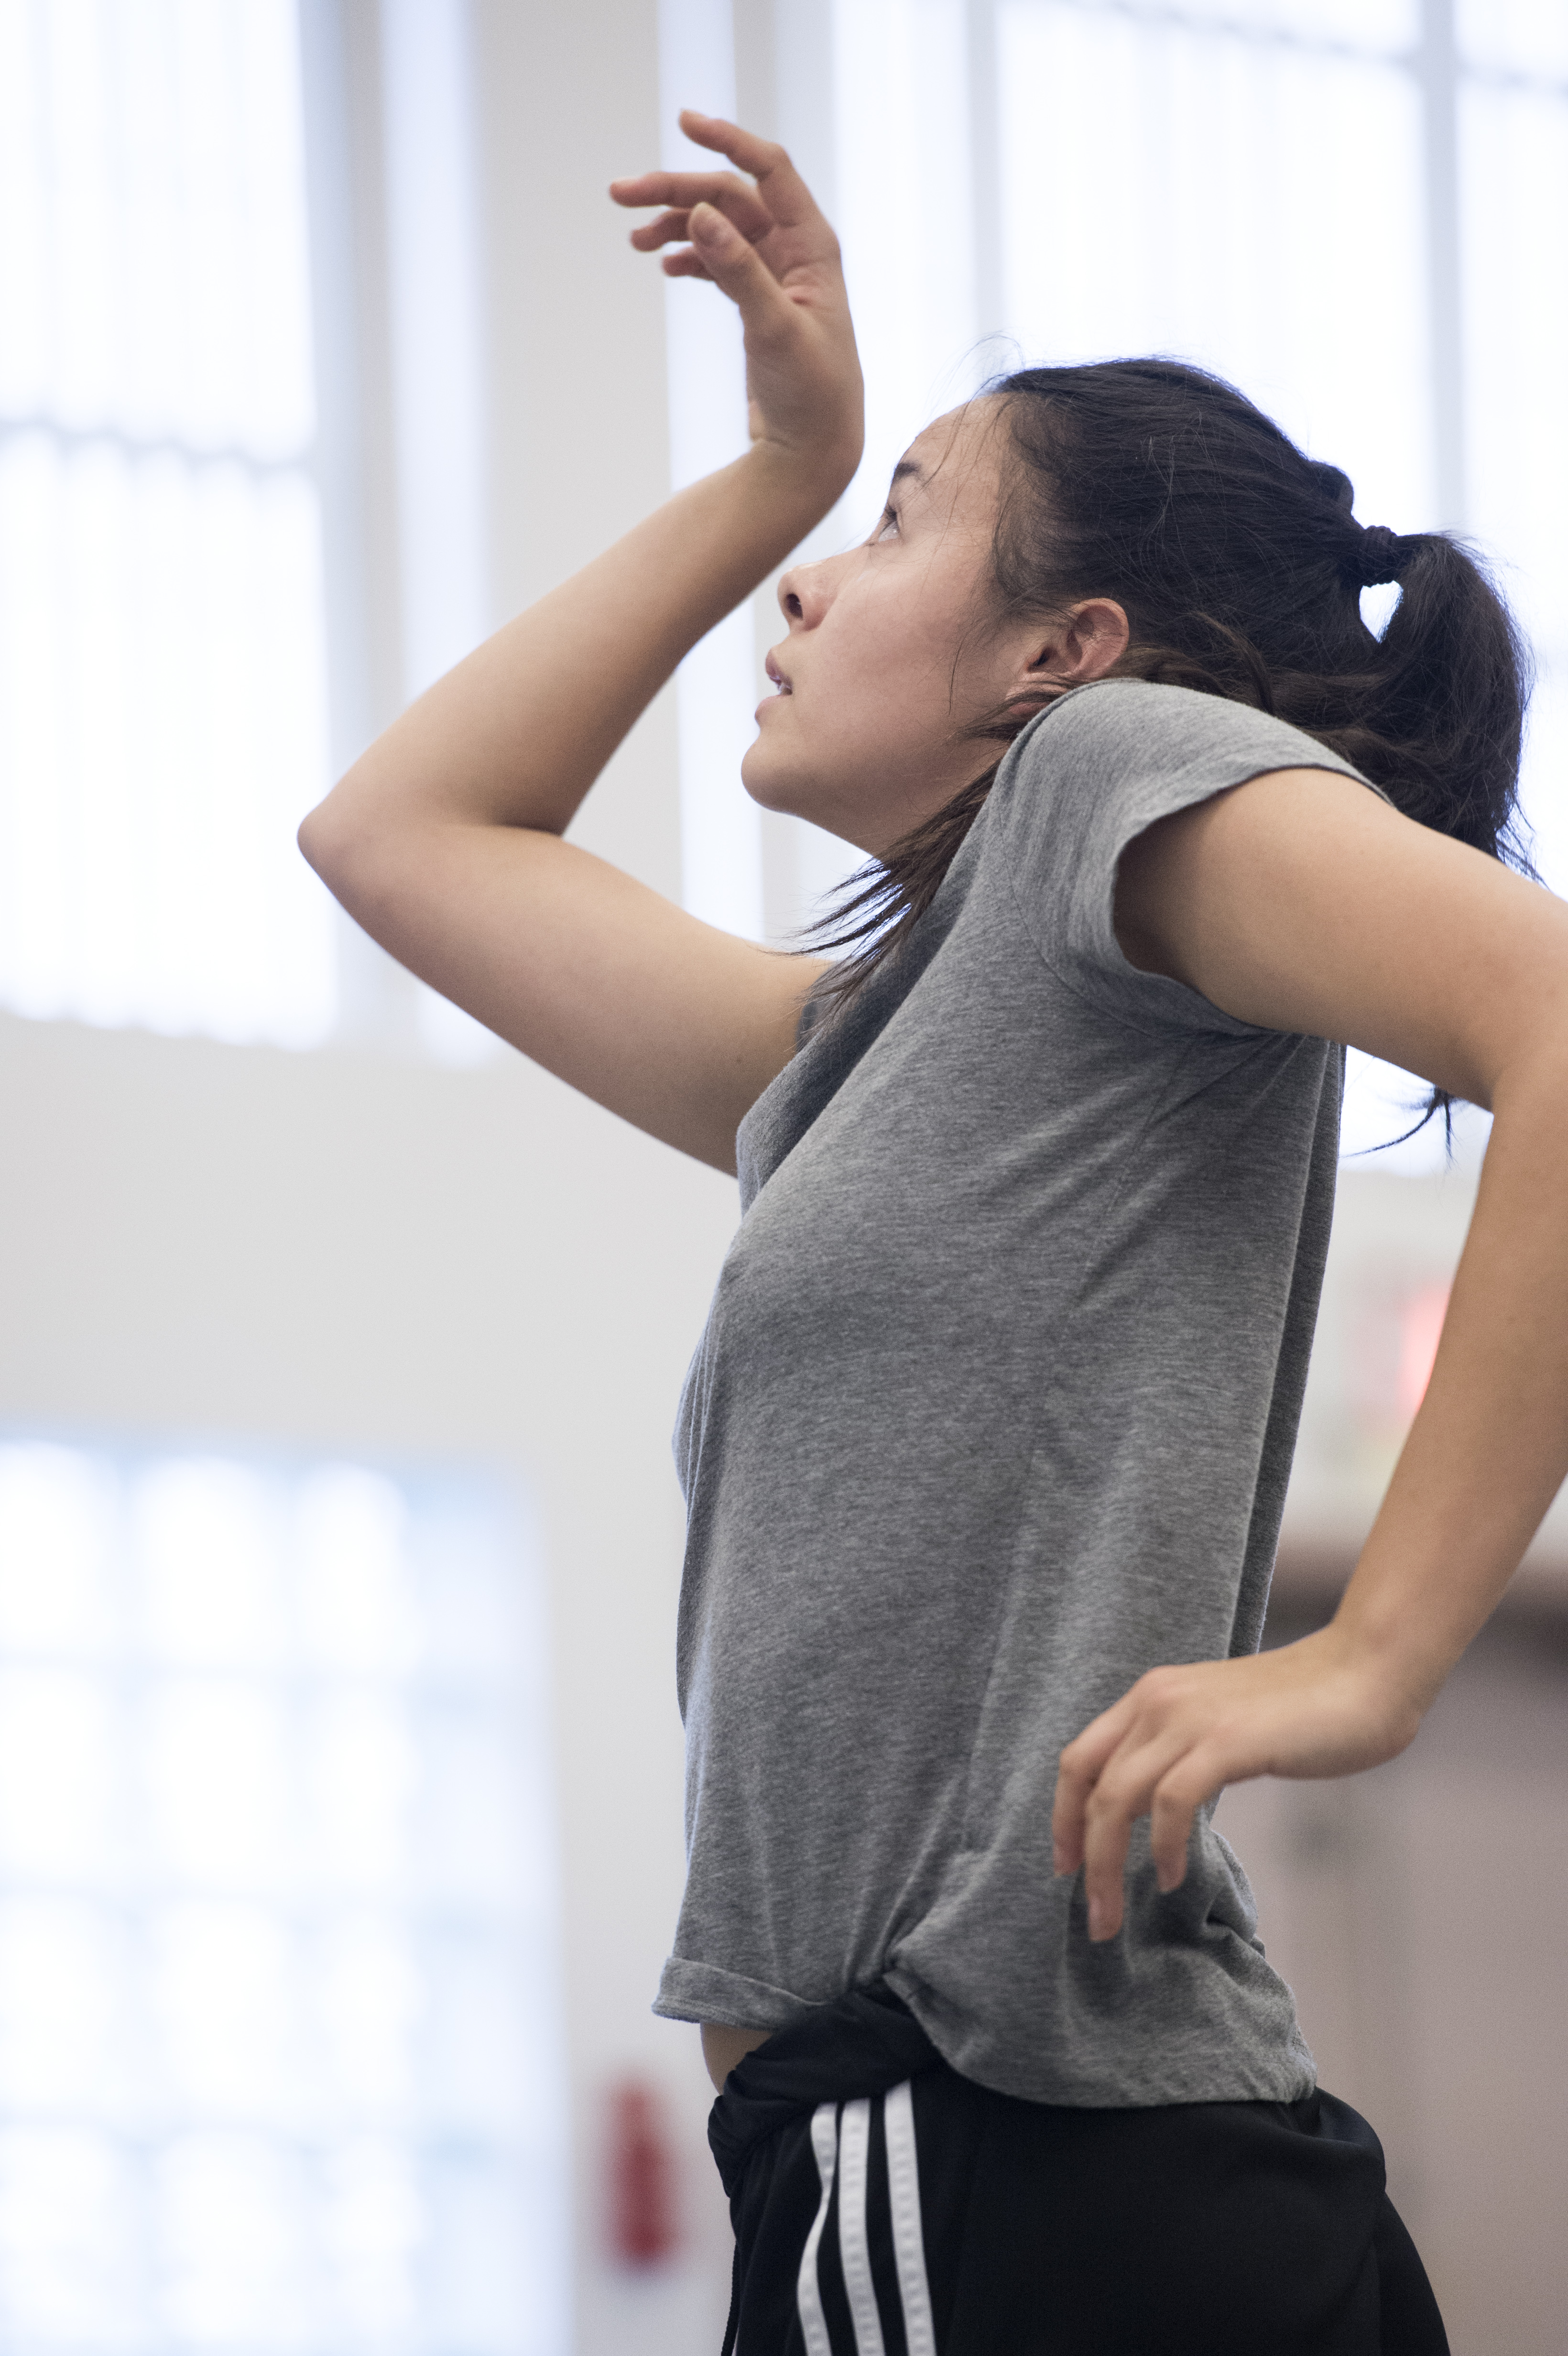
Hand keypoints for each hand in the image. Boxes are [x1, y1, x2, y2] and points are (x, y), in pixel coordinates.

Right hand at [610, 112, 863, 500]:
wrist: (814, 448)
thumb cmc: (811, 393)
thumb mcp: (774, 330)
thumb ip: (739, 271)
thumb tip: (703, 213)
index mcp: (812, 245)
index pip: (769, 170)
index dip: (728, 140)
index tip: (683, 123)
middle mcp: (795, 251)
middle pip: (729, 197)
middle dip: (677, 190)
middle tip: (621, 194)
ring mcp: (774, 274)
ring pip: (718, 227)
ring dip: (676, 224)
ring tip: (635, 238)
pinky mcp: (757, 300)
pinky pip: (717, 260)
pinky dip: (689, 257)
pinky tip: (664, 265)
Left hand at [1050, 1626, 1423, 1940]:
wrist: (1366, 1673)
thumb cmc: (1304, 1708)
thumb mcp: (1220, 1725)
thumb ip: (1181, 1754)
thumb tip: (1152, 1807)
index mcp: (1151, 1696)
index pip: (1079, 1758)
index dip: (1063, 1815)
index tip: (1067, 1866)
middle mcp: (1158, 1700)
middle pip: (1089, 1786)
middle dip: (1080, 1856)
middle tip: (1093, 1915)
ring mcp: (1190, 1719)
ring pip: (1117, 1799)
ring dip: (1107, 1866)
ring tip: (1116, 1915)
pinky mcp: (1227, 1741)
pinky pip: (1171, 1802)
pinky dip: (1164, 1847)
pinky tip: (1171, 1877)